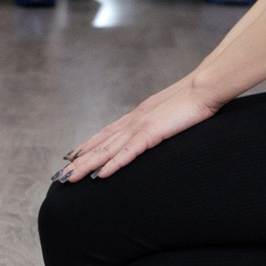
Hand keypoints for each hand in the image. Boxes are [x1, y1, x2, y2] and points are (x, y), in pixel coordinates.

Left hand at [57, 78, 219, 182]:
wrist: (206, 87)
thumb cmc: (194, 99)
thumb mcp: (170, 113)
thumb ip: (159, 122)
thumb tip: (156, 130)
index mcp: (138, 116)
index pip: (106, 133)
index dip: (87, 145)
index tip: (71, 157)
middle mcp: (133, 120)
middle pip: (100, 143)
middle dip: (78, 161)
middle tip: (59, 175)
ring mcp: (141, 126)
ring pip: (107, 149)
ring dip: (86, 165)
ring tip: (68, 178)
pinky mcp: (152, 132)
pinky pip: (129, 151)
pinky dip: (113, 163)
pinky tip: (101, 175)